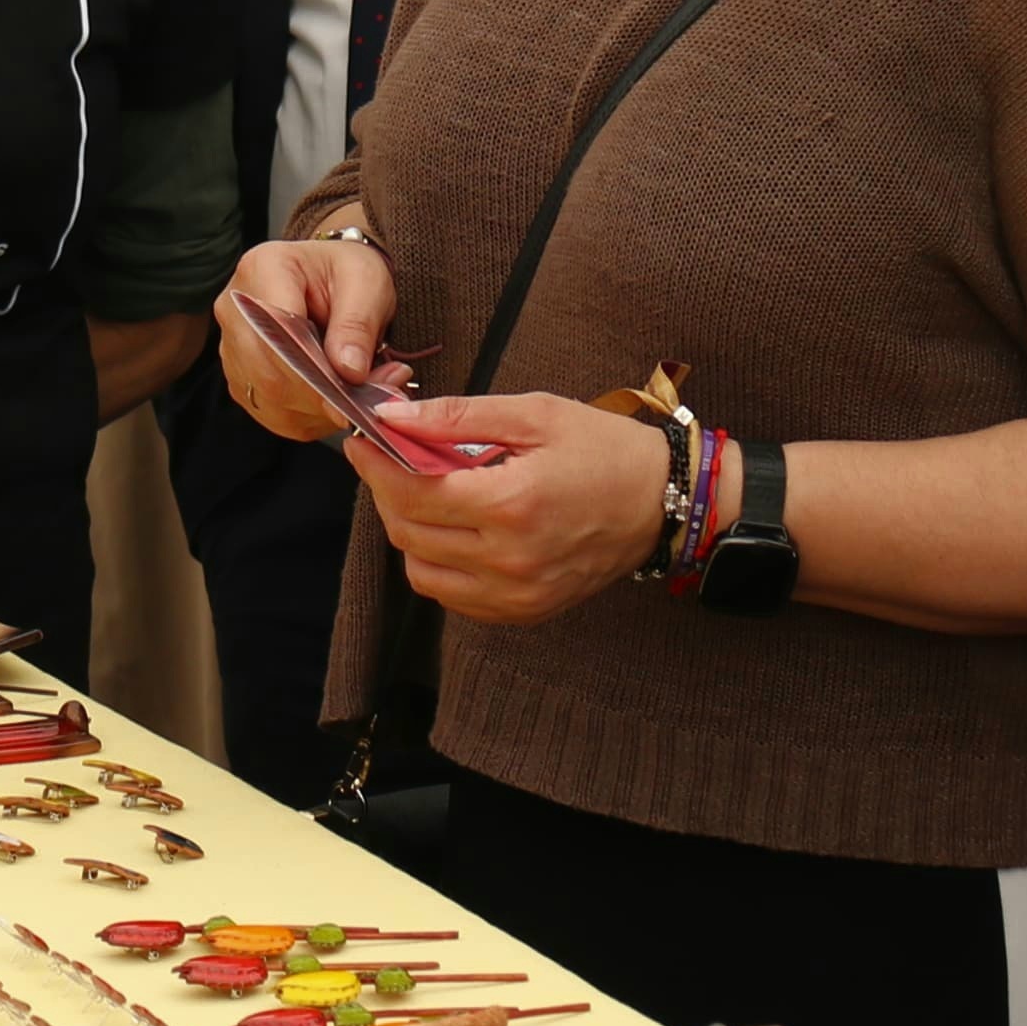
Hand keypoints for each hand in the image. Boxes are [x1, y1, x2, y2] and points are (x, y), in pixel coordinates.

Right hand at [214, 234, 400, 441]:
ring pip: (269, 398)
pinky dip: (307, 417)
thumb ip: (357, 325)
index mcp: (263, 268)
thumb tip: (348, 371)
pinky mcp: (241, 377)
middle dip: (319, 394)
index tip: (348, 393)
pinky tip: (332, 404)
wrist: (333, 282)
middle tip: (365, 401)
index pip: (278, 329)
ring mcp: (231, 345)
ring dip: (316, 409)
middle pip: (268, 371)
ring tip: (356, 399)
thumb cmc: (346, 274)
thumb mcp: (366, 284)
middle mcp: (236, 308)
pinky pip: (271, 412)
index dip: (313, 368)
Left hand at [356, 390, 673, 626]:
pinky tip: (453, 531)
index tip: (363, 443)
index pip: (413, 493)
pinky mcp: (523, 612)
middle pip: (409, 532)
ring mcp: (516, 594)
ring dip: (409, 532)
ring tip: (425, 496)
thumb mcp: (535, 413)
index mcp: (512, 504)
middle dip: (387, 493)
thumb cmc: (605, 450)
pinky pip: (452, 597)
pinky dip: (437, 564)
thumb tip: (394, 417)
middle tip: (392, 461)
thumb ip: (457, 415)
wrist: (663, 504)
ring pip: (421, 572)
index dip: (377, 466)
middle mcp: (509, 559)